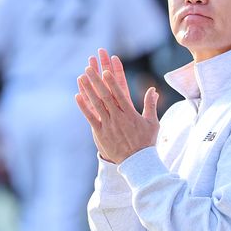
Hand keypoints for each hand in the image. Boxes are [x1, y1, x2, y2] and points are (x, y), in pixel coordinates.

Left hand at [75, 49, 159, 163]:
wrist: (137, 163)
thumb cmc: (146, 142)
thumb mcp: (152, 122)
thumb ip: (150, 104)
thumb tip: (153, 89)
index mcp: (130, 114)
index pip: (120, 94)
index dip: (112, 82)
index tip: (106, 70)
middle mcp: (118, 118)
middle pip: (105, 96)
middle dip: (97, 80)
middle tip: (89, 68)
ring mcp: (108, 125)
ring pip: (96, 104)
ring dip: (88, 89)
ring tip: (82, 77)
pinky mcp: (100, 133)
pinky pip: (90, 118)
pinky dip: (84, 107)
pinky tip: (77, 96)